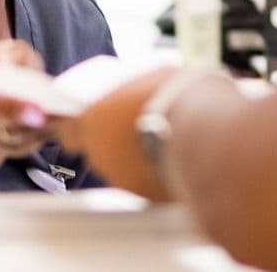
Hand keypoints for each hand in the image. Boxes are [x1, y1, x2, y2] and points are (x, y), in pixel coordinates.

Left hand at [59, 68, 180, 200]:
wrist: (208, 136)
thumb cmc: (180, 97)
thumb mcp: (156, 76)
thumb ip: (140, 87)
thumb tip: (148, 86)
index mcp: (94, 122)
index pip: (68, 132)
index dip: (78, 129)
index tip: (90, 124)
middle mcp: (103, 156)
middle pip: (99, 153)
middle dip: (115, 143)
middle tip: (139, 127)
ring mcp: (124, 181)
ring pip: (123, 171)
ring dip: (137, 160)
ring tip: (165, 142)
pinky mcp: (149, 198)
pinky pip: (147, 184)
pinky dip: (157, 175)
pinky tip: (176, 160)